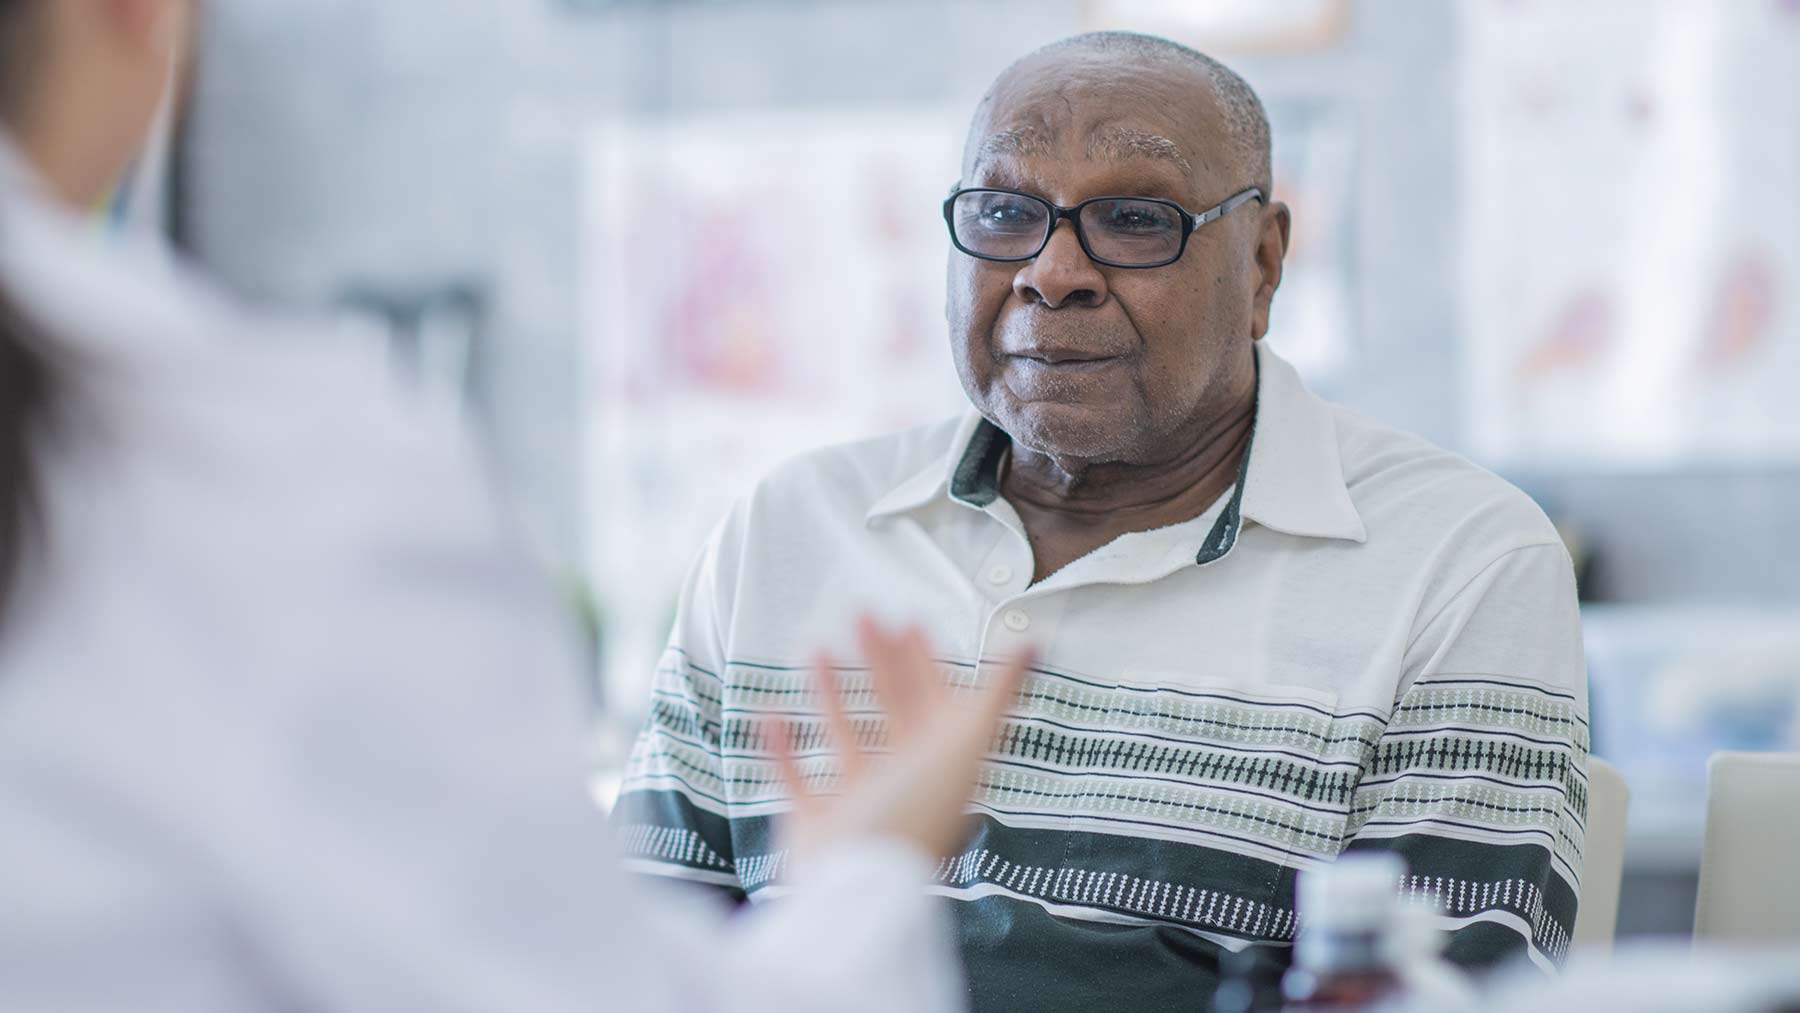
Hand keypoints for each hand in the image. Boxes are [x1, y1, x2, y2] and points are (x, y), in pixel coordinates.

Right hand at [769, 616, 1032, 864]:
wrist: (855, 888)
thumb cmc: (913, 815)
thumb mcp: (964, 745)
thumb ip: (998, 693)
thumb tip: (1034, 641)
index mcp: (942, 767)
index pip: (939, 703)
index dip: (928, 663)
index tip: (911, 621)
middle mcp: (903, 783)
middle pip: (894, 711)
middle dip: (881, 663)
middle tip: (863, 615)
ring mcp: (857, 805)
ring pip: (845, 736)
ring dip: (831, 694)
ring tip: (816, 649)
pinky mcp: (815, 824)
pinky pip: (795, 776)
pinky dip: (782, 745)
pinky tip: (771, 711)